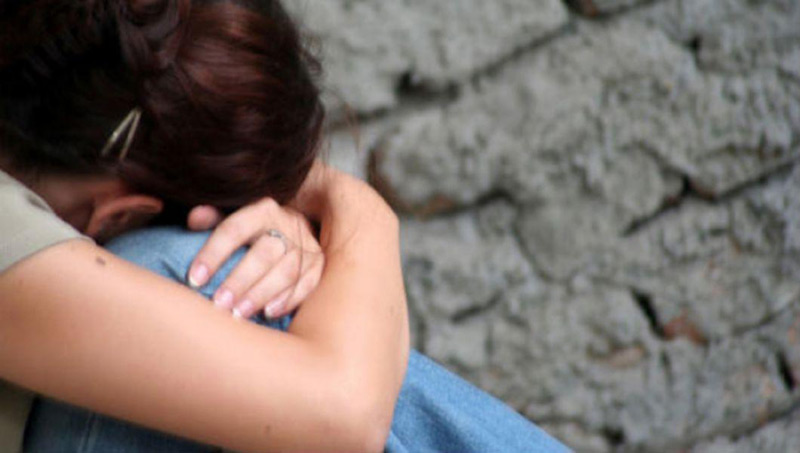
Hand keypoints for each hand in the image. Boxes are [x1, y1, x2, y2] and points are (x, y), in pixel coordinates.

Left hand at [185, 199, 323, 319]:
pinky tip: (269, 313)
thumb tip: (194, 218)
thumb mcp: (234, 217)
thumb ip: (213, 219)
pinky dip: (289, 300)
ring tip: (239, 314)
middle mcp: (288, 224)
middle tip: (219, 304)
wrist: (296, 228)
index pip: (235, 229)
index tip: (195, 278)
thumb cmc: (255, 229)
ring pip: (287, 271)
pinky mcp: (319, 265)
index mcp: (262, 210)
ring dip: (262, 294)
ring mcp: (307, 245)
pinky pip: (308, 283)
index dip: (214, 253)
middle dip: (241, 280)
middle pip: (265, 253)